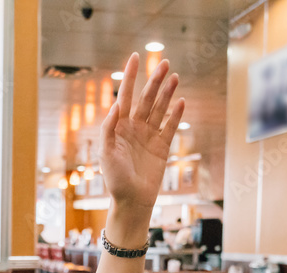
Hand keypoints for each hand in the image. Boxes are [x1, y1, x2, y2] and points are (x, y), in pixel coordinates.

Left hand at [100, 53, 185, 212]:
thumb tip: (116, 105)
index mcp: (119, 126)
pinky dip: (176, 114)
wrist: (131, 201)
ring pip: (159, 109)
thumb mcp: (106, 153)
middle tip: (163, 62)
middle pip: (146, 98)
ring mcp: (149, 136)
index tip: (135, 57)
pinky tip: (181, 101)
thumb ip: (109, 128)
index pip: (125, 95)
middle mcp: (134, 127)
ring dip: (166, 92)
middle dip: (154, 80)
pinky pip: (170, 127)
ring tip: (173, 76)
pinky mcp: (162, 147)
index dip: (130, 76)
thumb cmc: (115, 179)